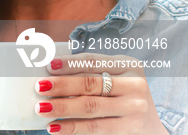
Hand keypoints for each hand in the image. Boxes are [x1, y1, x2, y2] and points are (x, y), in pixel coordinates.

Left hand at [35, 53, 167, 133]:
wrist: (148, 124)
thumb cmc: (121, 94)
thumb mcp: (114, 77)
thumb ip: (89, 73)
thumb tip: (50, 72)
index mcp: (128, 66)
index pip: (94, 62)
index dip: (70, 63)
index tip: (49, 66)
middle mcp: (135, 85)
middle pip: (91, 84)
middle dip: (62, 86)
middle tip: (39, 87)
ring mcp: (134, 108)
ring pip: (91, 107)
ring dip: (63, 108)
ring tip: (41, 108)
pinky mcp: (129, 128)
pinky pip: (95, 127)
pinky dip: (72, 127)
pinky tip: (54, 127)